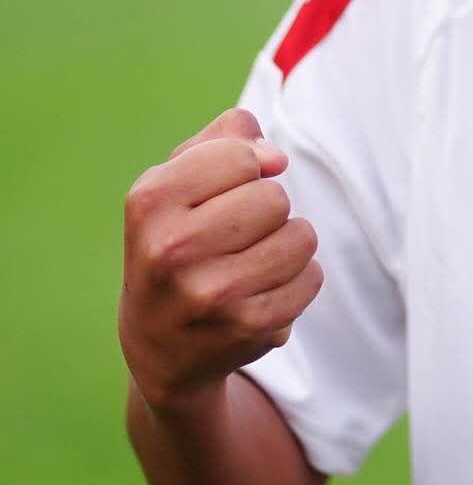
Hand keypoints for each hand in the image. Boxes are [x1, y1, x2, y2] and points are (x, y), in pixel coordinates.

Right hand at [119, 107, 321, 414]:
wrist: (158, 344)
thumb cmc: (177, 239)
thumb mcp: (177, 181)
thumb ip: (226, 139)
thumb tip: (275, 159)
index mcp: (149, 202)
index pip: (241, 157)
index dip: (248, 168)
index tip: (226, 191)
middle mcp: (171, 250)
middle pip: (274, 197)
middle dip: (266, 208)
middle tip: (236, 234)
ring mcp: (210, 294)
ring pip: (301, 236)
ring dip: (288, 243)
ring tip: (253, 261)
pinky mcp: (247, 327)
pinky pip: (312, 277)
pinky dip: (298, 279)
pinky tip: (262, 291)